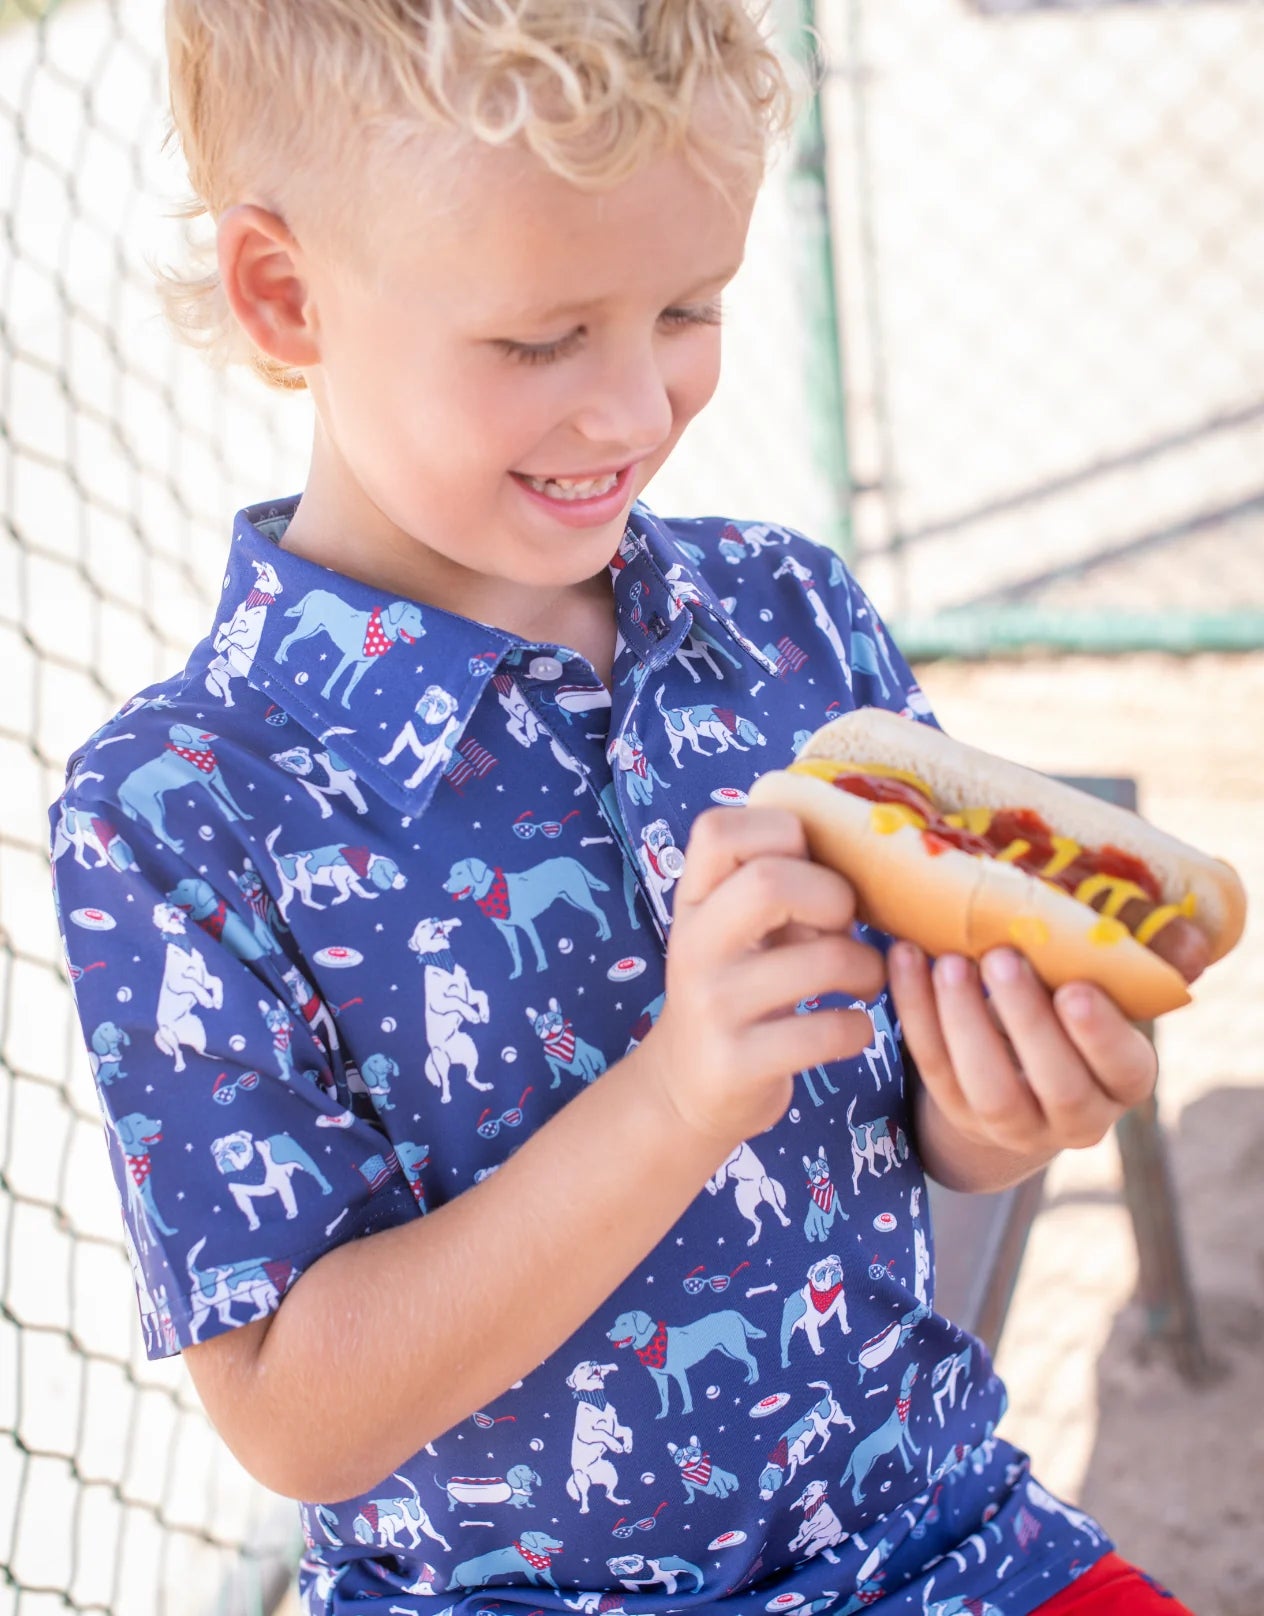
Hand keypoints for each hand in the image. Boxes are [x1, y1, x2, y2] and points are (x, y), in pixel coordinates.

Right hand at [642, 806, 885, 1144]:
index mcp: (694, 900)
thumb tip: (863, 845)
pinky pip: (831, 1031)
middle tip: (845, 926)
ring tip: (863, 980)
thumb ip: (778, 885)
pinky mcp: (740, 1063)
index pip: (719, 830)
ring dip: (867, 968)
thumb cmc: (734, 987)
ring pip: (823, 960)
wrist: (686, 1086)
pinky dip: (860, 1028)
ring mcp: (714, 1005)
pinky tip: (849, 1028)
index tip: (809, 866)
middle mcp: (695, 945)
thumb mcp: (734, 928)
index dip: (781, 832)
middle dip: (834, 897)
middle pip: (771, 882)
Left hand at [889, 941, 1158, 1172]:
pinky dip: (917, 1012)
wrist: (1021, 1069)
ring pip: (989, 1089)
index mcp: (1123, 1079)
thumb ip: (1106, 961)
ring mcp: (1014, 1126)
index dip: (1101, 1034)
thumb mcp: (1097, 988)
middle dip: (1027, 1021)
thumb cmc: (1068, 1007)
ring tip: (950, 961)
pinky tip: (907, 958)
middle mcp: (1077, 1117)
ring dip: (965, 1020)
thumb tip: (1136, 919)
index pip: (1124, 1067)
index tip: (1074, 987)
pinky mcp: (957, 1111)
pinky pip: (933, 1066)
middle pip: (1059, 1085)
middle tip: (1002, 957)